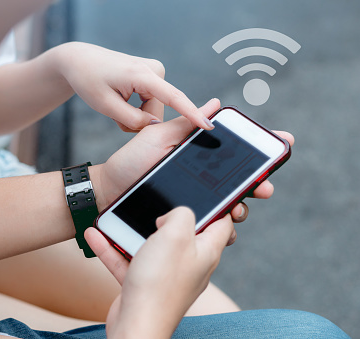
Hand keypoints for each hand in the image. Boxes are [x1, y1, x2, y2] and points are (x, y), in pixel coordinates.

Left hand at [55, 42, 214, 131]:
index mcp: (143, 75)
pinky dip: (136, 108)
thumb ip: (133, 120)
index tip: (208, 126)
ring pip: (154, 109)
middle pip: (157, 112)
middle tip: (116, 116)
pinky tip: (122, 100)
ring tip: (116, 106)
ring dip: (135, 116)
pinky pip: (150, 102)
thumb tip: (155, 126)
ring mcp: (154, 72)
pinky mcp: (152, 75)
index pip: (173, 98)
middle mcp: (154, 70)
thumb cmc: (89, 80)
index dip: (192, 114)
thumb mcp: (106, 106)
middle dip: (138, 121)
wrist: (80, 60)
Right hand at [85, 207, 234, 338]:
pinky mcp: (144, 284)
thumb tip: (174, 214)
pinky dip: (114, 248)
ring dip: (133, 230)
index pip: (222, 223)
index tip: (207, 191)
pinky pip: (129, 259)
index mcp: (205, 251)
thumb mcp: (175, 234)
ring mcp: (166, 275)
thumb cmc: (158, 284)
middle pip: (185, 232)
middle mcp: (189, 263)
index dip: (219, 205)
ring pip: (152, 245)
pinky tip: (96, 234)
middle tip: (157, 200)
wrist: (136, 325)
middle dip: (169, 215)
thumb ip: (182, 214)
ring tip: (119, 215)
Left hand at [92, 100, 294, 244]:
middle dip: (258, 184)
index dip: (260, 153)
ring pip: (228, 207)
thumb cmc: (131, 161)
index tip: (283, 144)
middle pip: (239, 184)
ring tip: (239, 208)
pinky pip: (209, 228)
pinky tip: (224, 227)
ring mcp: (193, 201)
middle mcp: (200, 181)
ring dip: (241, 208)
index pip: (235, 156)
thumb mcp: (157, 138)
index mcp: (198, 159)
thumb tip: (216, 103)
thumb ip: (185, 125)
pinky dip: (221, 230)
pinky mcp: (184, 221)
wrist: (108, 190)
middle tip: (265, 186)